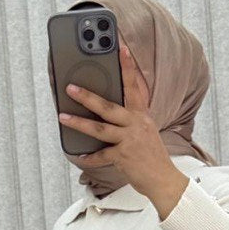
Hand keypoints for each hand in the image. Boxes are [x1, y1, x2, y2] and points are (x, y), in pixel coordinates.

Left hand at [58, 38, 187, 217]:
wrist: (165, 182)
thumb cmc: (153, 158)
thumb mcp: (145, 133)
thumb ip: (129, 120)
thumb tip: (103, 111)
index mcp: (141, 117)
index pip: (134, 87)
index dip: (128, 67)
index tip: (121, 48)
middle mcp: (136, 126)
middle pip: (108, 107)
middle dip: (88, 96)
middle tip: (70, 86)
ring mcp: (130, 141)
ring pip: (100, 129)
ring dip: (79, 122)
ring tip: (63, 116)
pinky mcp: (124, 157)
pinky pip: (101, 155)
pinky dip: (89, 157)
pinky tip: (77, 154)